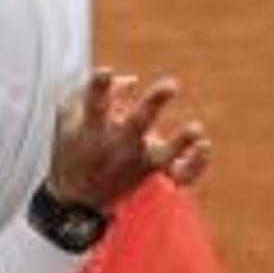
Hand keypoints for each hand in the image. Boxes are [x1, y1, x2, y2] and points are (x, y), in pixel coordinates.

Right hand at [48, 68, 212, 209]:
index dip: (99, 87)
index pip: (94, 104)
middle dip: (153, 104)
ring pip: (163, 155)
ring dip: (180, 142)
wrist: (77, 199)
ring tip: (197, 130)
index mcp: (92, 129)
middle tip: (170, 85)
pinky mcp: (152, 172)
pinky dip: (195, 164)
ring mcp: (136, 161)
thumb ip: (94, 90)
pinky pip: (179, 174)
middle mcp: (117, 145)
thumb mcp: (69, 115)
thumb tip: (133, 81)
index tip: (105, 72)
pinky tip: (204, 145)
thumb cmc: (75, 145)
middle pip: (136, 124)